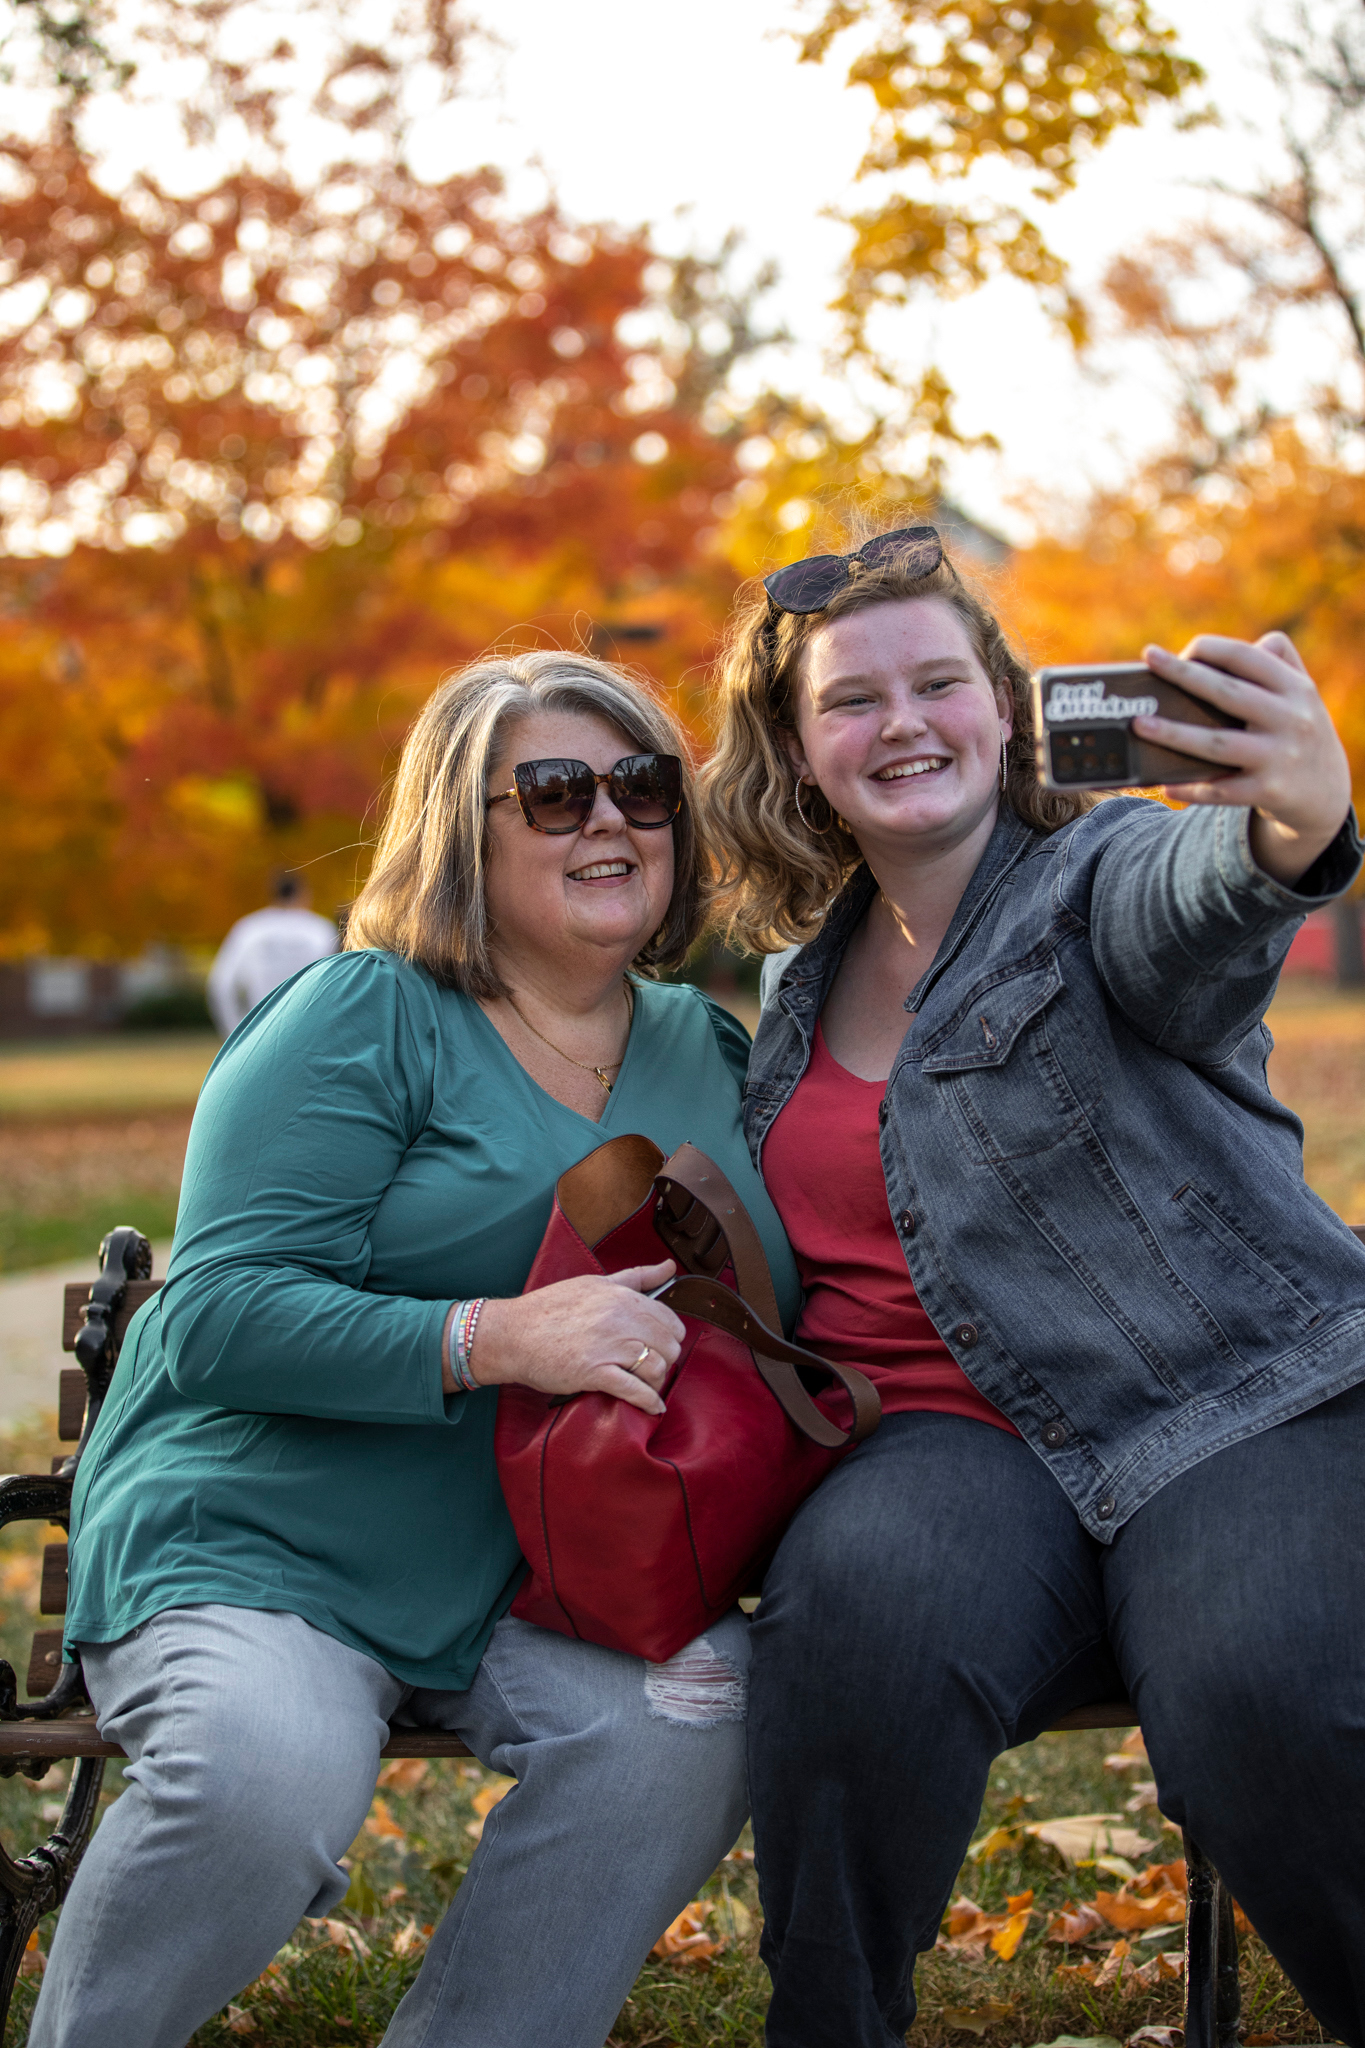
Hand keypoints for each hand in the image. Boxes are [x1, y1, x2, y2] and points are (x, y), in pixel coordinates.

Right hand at [459, 1261, 684, 1415]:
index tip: (659, 1345)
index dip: (669, 1337)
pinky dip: (648, 1401)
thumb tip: (670, 1268)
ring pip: (657, 1368)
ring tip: (646, 1385)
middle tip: (651, 1366)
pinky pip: (636, 1390)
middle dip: (664, 1360)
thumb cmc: (550, 1309)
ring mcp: (608, 1347)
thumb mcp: (596, 1283)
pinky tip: (651, 1406)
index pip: (669, 1321)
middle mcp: (619, 1319)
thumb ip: (637, 1277)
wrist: (512, 1334)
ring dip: (656, 1382)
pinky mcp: (595, 1373)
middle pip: (668, 1346)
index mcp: (622, 1297)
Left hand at [1133, 633, 1351, 887]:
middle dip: (1184, 675)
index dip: (1209, 648)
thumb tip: (1222, 650)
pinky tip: (1166, 785)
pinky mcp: (1268, 791)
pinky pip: (1221, 790)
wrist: (1326, 792)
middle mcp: (1291, 719)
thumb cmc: (1297, 730)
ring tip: (1139, 725)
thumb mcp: (1301, 693)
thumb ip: (1275, 662)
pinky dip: (1192, 788)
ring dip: (1175, 734)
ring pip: (1218, 744)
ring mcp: (1280, 757)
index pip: (1248, 657)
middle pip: (1228, 692)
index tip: (1173, 650)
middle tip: (1149, 660)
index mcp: (1295, 688)